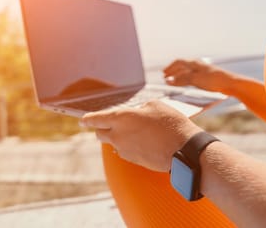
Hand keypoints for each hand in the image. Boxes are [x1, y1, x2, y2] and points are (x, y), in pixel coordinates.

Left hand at [80, 100, 202, 171]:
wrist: (183, 150)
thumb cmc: (171, 124)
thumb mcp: (156, 105)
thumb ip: (140, 108)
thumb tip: (137, 113)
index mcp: (121, 119)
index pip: (96, 119)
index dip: (87, 119)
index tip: (82, 120)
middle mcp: (119, 136)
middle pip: (100, 134)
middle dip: (101, 128)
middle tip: (108, 124)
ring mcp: (125, 150)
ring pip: (112, 143)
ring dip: (116, 137)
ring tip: (132, 131)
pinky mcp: (134, 160)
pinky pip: (124, 151)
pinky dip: (128, 145)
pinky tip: (141, 141)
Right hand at [163, 59, 233, 93]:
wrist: (230, 84)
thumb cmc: (214, 80)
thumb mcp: (195, 79)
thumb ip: (181, 79)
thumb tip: (168, 80)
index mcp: (194, 63)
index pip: (179, 62)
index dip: (170, 68)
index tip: (164, 74)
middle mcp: (198, 65)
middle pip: (182, 66)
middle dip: (174, 71)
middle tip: (166, 77)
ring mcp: (202, 71)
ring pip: (187, 71)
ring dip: (179, 75)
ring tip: (174, 81)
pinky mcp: (207, 77)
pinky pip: (193, 76)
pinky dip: (186, 79)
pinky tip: (186, 83)